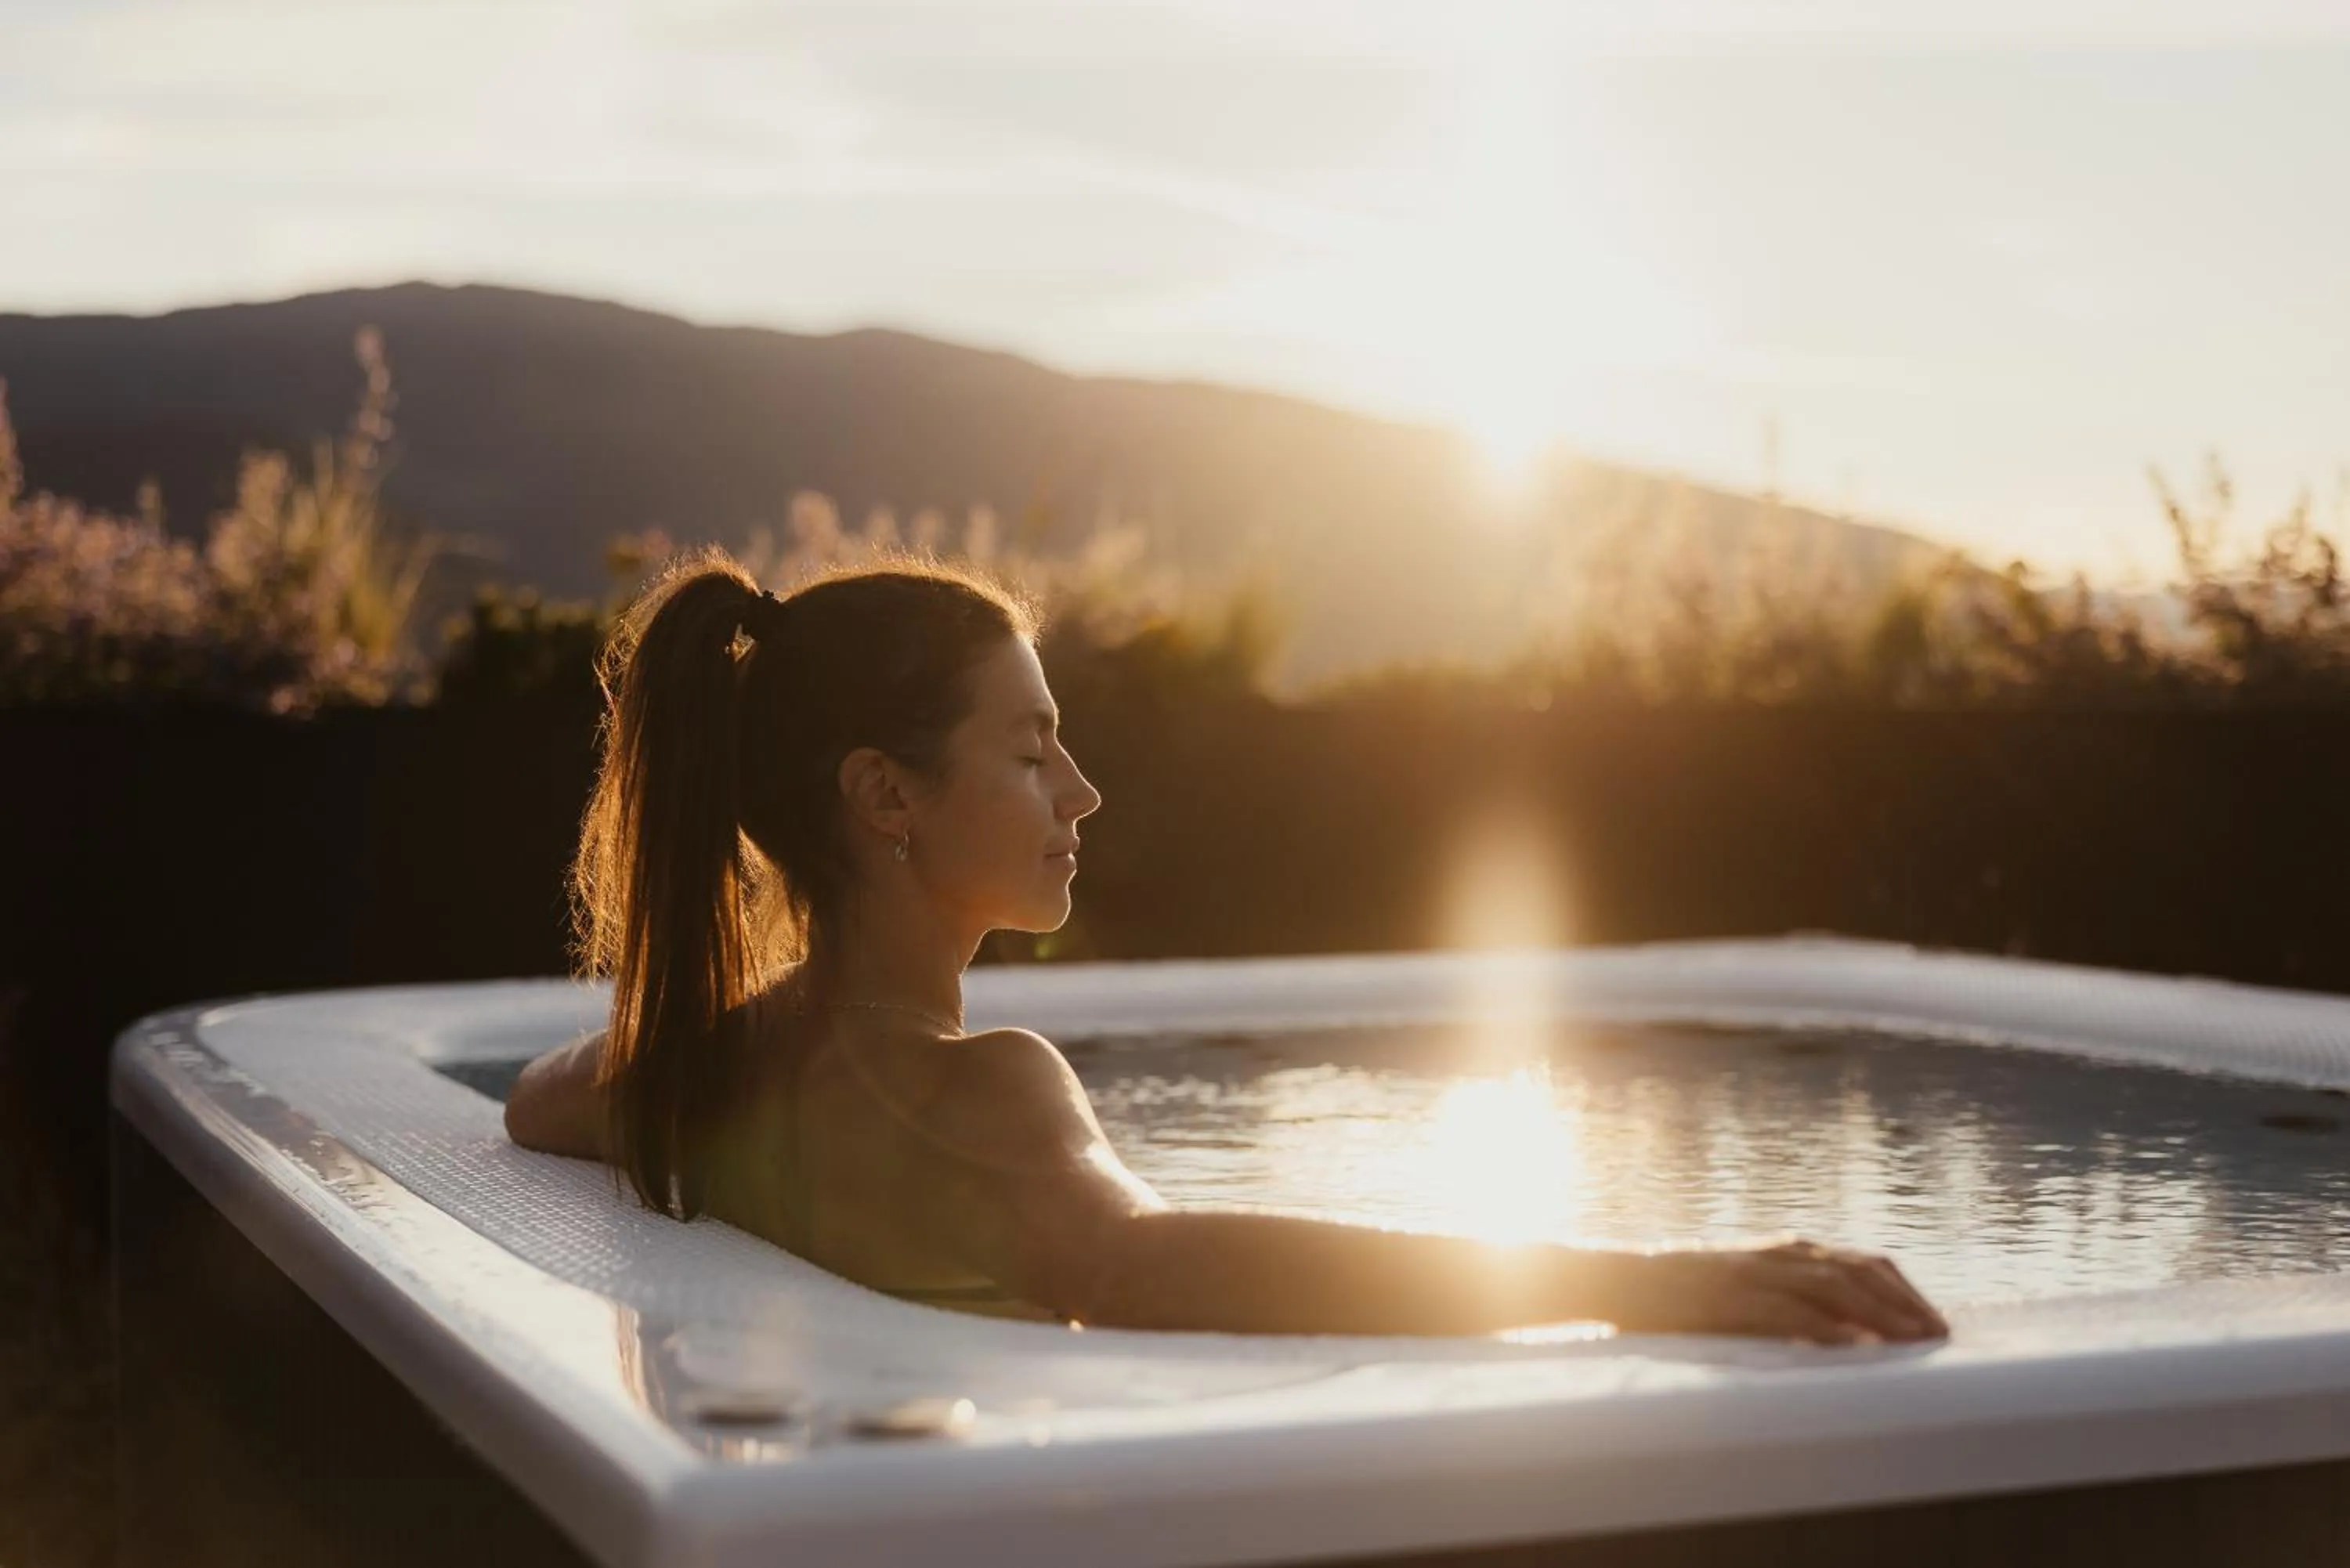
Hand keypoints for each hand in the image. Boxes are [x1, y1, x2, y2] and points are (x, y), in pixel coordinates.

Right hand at [1610, 1238, 1948, 1345]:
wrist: (1620, 1280)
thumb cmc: (1682, 1295)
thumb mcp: (1744, 1287)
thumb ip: (1787, 1300)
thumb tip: (1840, 1337)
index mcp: (1785, 1251)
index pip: (1861, 1263)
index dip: (1903, 1291)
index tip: (1934, 1321)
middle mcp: (1777, 1254)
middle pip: (1858, 1271)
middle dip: (1904, 1304)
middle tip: (1939, 1336)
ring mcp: (1753, 1271)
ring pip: (1832, 1285)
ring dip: (1879, 1314)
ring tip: (1912, 1341)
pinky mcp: (1728, 1295)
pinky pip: (1785, 1309)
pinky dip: (1824, 1325)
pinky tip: (1852, 1344)